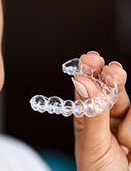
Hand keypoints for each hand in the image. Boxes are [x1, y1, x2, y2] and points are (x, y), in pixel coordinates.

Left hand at [74, 51, 130, 170]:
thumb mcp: (94, 143)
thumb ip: (93, 112)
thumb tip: (82, 81)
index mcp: (88, 118)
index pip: (87, 88)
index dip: (90, 71)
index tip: (91, 58)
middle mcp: (107, 118)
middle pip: (113, 91)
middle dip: (112, 80)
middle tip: (113, 70)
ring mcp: (127, 126)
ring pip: (130, 108)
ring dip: (129, 128)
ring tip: (125, 147)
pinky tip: (130, 148)